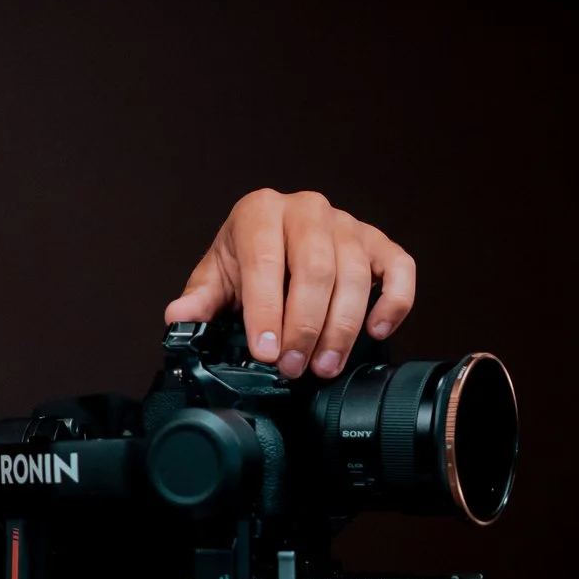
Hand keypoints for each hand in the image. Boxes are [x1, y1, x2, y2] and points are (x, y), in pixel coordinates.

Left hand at [164, 189, 415, 378]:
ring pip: (356, 275)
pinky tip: (376, 331)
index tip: (266, 352)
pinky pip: (399, 269)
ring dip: (342, 328)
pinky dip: (394, 302)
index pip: (265, 261)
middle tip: (293, 368)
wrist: (276, 239)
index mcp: (261, 212)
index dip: (266, 311)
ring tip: (324, 366)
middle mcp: (307, 210)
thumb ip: (200, 300)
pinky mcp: (378, 242)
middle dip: (305, 327)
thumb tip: (179, 317)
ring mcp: (347, 224)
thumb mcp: (217, 277)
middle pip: (316, 270)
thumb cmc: (247, 259)